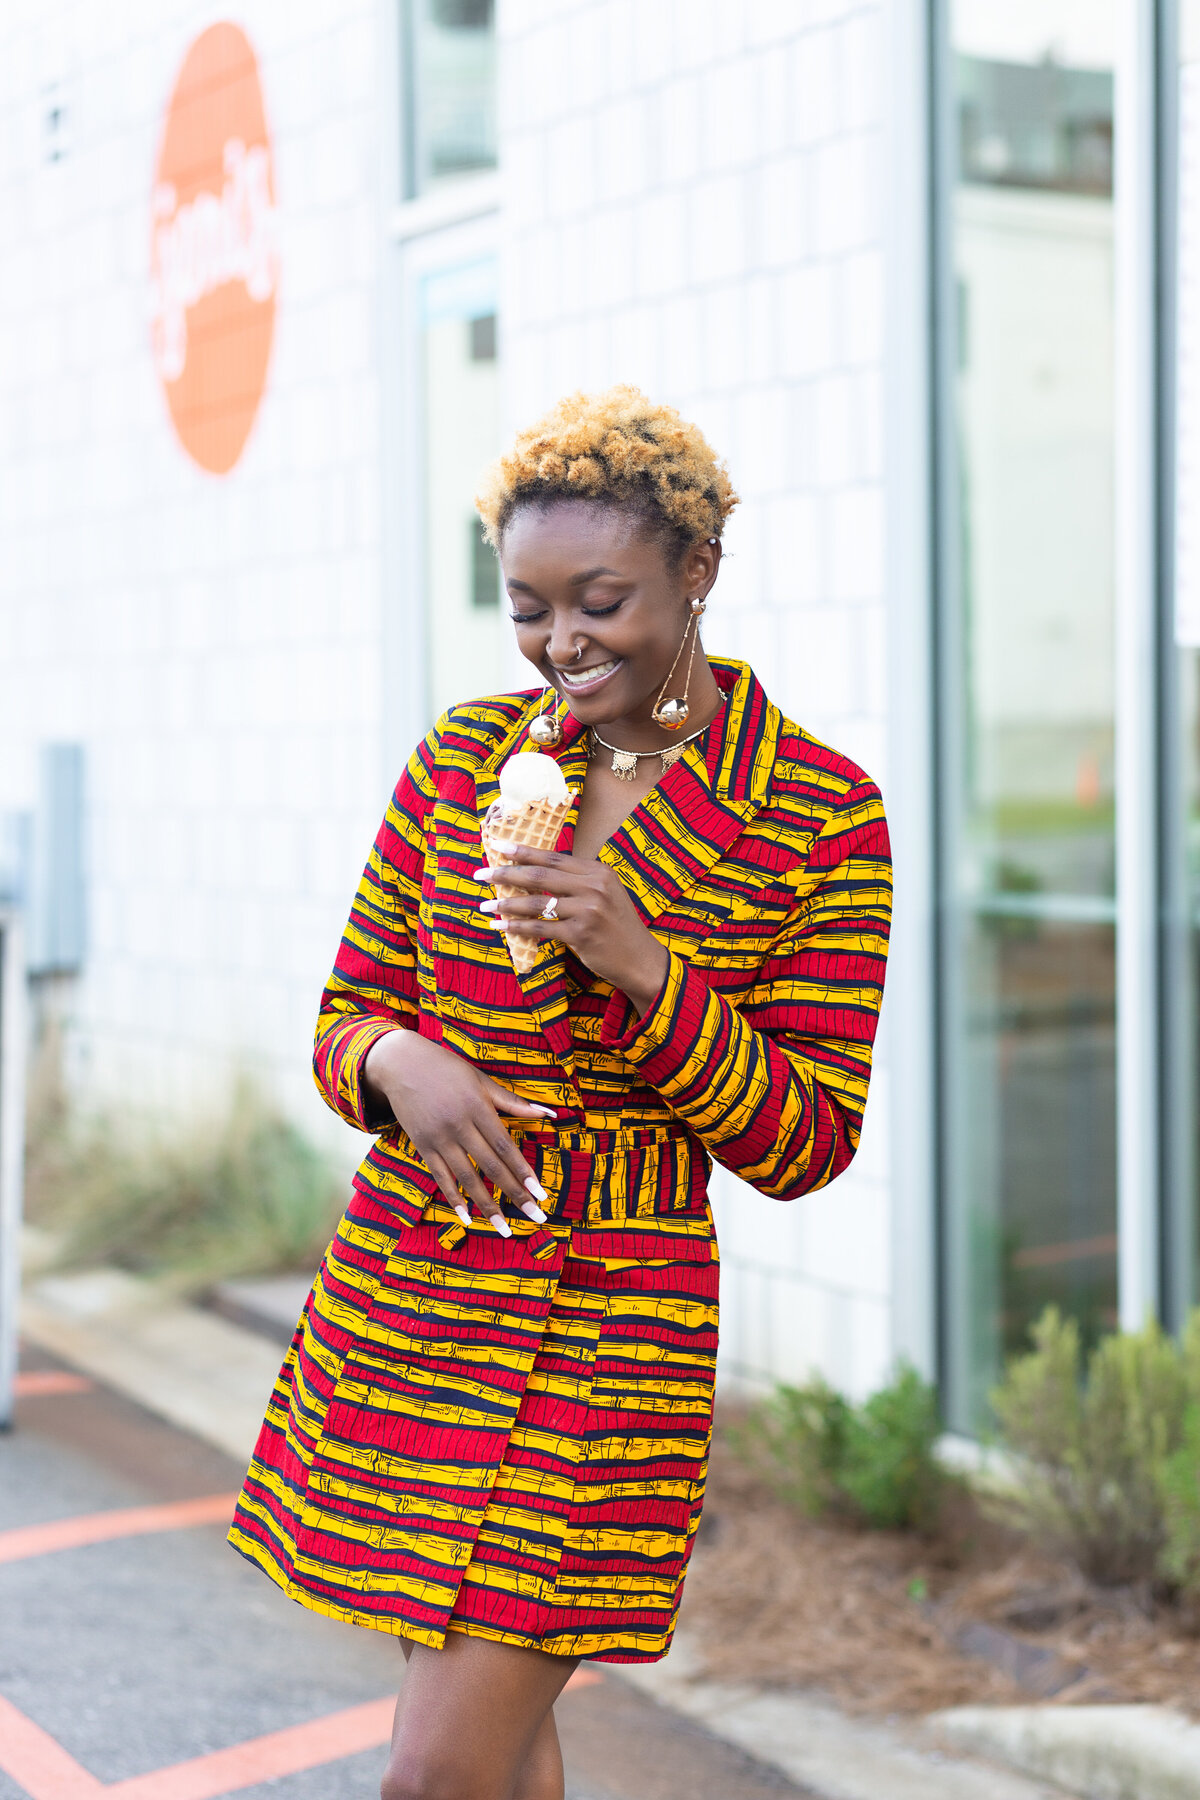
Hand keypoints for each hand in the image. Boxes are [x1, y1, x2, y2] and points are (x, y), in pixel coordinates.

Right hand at [363, 1030, 554, 1237]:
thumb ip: (513, 1102)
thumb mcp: (482, 1080)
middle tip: (536, 1216)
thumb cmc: (448, 1069)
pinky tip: (467, 1218)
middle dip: (515, 1194)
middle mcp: (459, 1126)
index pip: (505, 1147)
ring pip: (467, 1178)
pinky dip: (454, 1198)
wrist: (401, 1064)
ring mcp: (439, 1138)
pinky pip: (441, 1177)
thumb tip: (549, 1113)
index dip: (523, 1171)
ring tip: (505, 1228)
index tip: (540, 1193)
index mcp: (478, 1108)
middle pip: (491, 1167)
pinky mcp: (423, 1146)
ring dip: (488, 1205)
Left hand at [474, 844, 669, 1016]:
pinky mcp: (581, 934)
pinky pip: (541, 928)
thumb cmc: (616, 927)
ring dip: (506, 904)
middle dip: (506, 873)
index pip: (553, 858)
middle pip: (540, 876)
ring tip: (485, 905)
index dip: (524, 851)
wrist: (639, 958)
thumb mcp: (604, 895)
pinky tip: (500, 926)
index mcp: (598, 871)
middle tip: (481, 874)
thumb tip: (535, 874)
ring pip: (537, 902)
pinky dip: (517, 928)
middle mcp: (594, 886)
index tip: (498, 845)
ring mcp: (588, 910)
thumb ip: (577, 882)